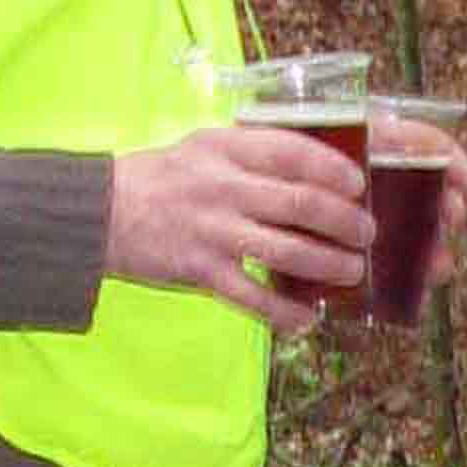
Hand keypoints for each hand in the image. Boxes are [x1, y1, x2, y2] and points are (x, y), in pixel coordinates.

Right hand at [99, 123, 374, 328]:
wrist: (100, 212)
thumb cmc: (162, 178)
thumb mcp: (206, 147)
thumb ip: (253, 151)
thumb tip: (316, 165)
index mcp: (226, 148)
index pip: (293, 151)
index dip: (333, 168)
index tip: (357, 183)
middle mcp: (223, 186)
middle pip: (301, 203)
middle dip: (345, 221)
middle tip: (366, 233)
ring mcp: (213, 230)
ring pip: (287, 250)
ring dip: (329, 264)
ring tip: (352, 271)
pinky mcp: (200, 270)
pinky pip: (253, 296)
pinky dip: (284, 311)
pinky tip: (306, 319)